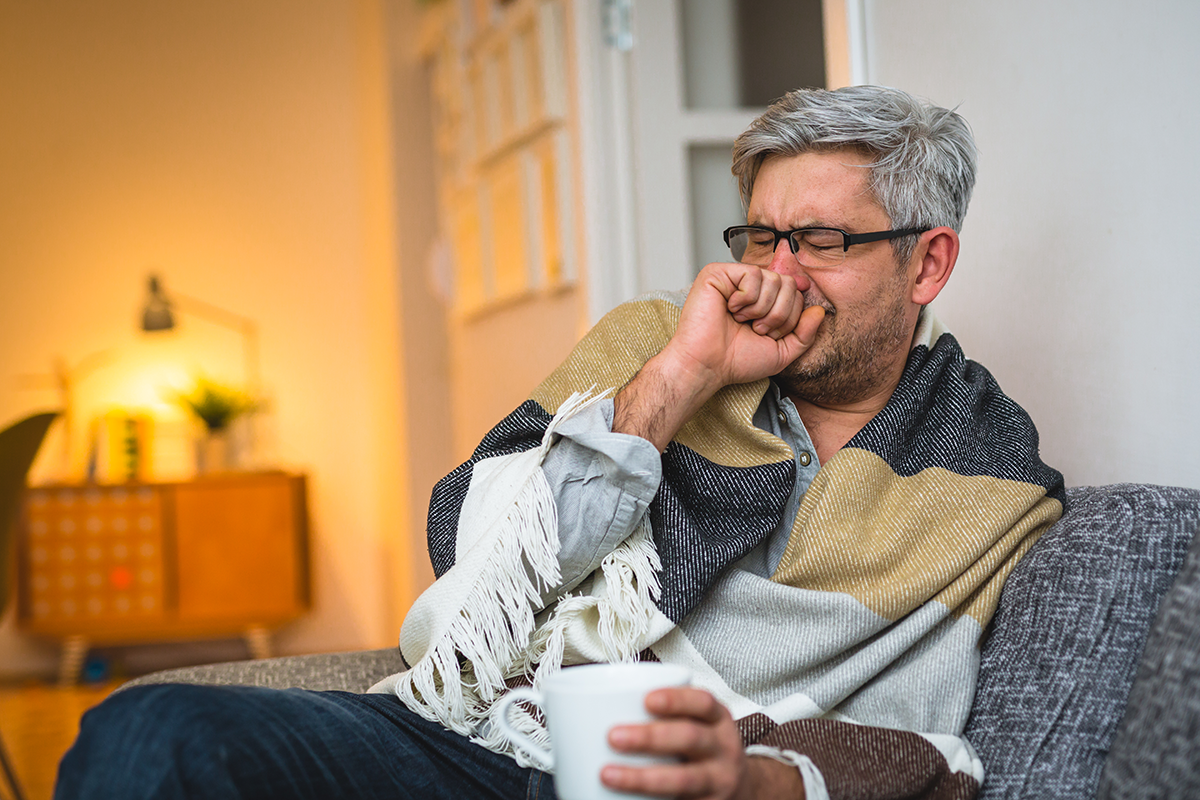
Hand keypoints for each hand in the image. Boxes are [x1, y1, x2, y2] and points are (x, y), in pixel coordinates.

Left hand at [601, 687, 804, 799]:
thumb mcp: (698, 724)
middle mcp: (723, 749)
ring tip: (608, 774)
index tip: (646, 700)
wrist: (739, 788)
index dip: (676, 699)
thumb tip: (598, 709)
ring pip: (684, 780)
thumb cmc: (703, 748)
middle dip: (650, 737)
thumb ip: (666, 716)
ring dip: (642, 777)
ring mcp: (718, 780)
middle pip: (690, 738)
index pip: (702, 703)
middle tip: (613, 736)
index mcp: (717, 720)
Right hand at [611, 263, 823, 449]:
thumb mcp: (782, 352)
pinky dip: (746, 298)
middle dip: (778, 314)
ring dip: (760, 309)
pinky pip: (752, 274)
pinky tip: (730, 309)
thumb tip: (819, 311)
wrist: (708, 365)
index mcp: (764, 301)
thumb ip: (805, 334)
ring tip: (741, 320)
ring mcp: (734, 277)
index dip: (790, 315)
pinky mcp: (718, 273)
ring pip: (773, 279)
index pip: (796, 292)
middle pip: (788, 283)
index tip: (770, 333)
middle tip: (756, 328)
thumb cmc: (736, 360)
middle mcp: (750, 287)